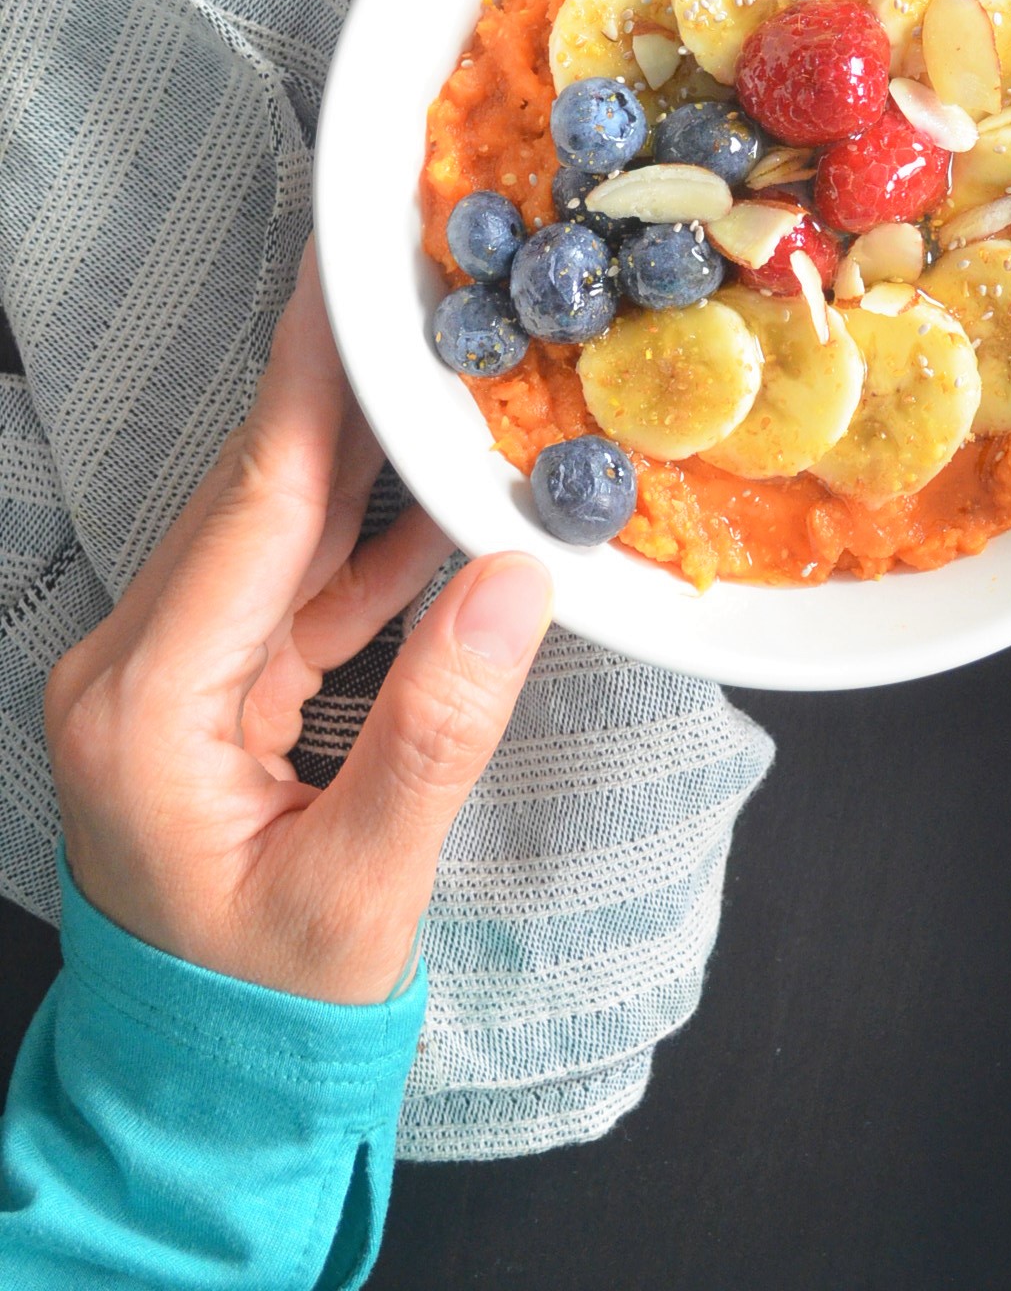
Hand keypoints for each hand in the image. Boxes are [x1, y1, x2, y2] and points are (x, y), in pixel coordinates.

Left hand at [44, 248, 553, 1002]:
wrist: (207, 1087)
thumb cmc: (272, 1009)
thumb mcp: (360, 887)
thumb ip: (437, 729)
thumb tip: (520, 578)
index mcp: (148, 701)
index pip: (255, 504)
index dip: (312, 383)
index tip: (346, 276)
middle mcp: (137, 664)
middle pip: (258, 492)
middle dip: (342, 389)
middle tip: (416, 287)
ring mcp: (168, 675)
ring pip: (278, 528)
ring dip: (362, 453)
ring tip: (440, 362)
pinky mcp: (207, 692)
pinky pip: (296, 589)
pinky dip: (367, 543)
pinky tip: (436, 492)